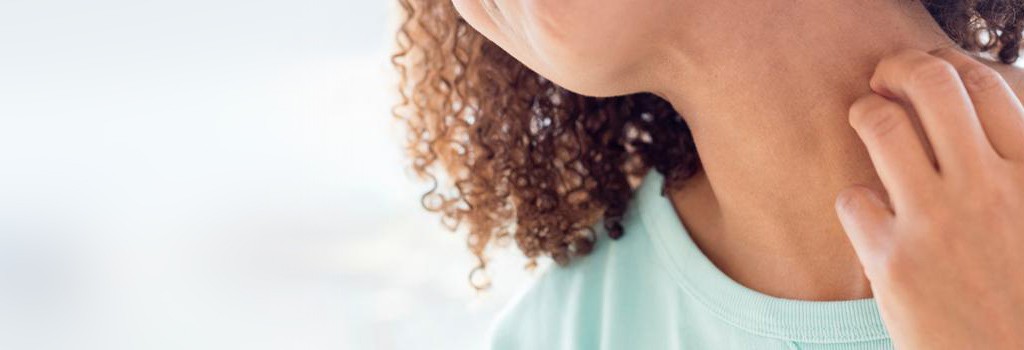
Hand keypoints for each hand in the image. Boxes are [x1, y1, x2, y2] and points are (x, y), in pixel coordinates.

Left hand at [836, 47, 1023, 348]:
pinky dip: (854, 199)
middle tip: (884, 81)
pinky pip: (852, 198)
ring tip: (864, 119)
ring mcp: (938, 222)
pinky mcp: (892, 261)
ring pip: (883, 126)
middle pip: (932, 87)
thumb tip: (972, 129)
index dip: (946, 67)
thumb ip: (1011, 171)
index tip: (929, 73)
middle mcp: (988, 190)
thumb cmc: (1018, 295)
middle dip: (898, 70)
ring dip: (864, 112)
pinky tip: (868, 215)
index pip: (985, 87)